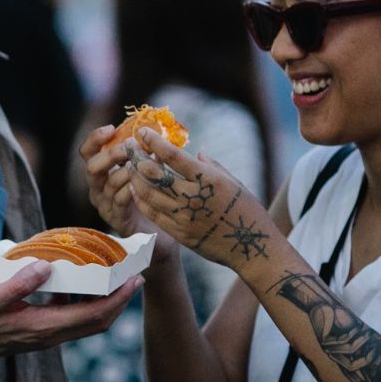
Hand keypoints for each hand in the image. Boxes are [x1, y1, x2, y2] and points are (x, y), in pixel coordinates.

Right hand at [0, 262, 140, 373]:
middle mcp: (46, 335)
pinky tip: (70, 281)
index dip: (117, 300)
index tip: (134, 280)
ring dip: (100, 301)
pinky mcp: (32, 330)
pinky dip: (78, 301)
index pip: (92, 316)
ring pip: (82, 321)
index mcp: (41, 328)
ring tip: (108, 275)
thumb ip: (18, 283)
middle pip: (95, 322)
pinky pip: (65, 317)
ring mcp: (40, 335)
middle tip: (133, 276)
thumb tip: (46, 267)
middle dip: (118, 301)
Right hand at [79, 124, 179, 268]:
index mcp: (101, 172)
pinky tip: (143, 184)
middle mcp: (97, 188)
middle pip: (91, 167)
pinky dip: (131, 190)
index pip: (87, 151)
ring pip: (108, 184)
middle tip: (129, 149)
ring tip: (144, 165)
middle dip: (110, 155)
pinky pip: (119, 201)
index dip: (95, 138)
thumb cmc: (152, 197)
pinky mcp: (116, 219)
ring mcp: (104, 205)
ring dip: (127, 172)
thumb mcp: (145, 172)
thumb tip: (156, 133)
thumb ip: (145, 154)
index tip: (112, 128)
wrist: (158, 234)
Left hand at [127, 129, 277, 272]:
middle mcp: (193, 196)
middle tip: (128, 147)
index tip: (142, 132)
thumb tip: (196, 152)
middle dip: (137, 157)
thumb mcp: (234, 182)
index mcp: (208, 179)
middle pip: (154, 174)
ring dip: (135, 177)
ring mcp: (184, 216)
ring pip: (148, 193)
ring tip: (129, 166)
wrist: (252, 249)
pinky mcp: (179, 232)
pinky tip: (136, 189)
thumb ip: (212, 166)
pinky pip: (153, 213)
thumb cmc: (247, 211)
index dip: (154, 142)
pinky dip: (141, 198)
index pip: (173, 156)